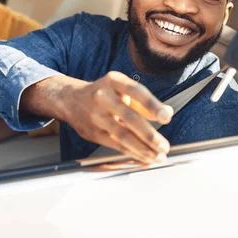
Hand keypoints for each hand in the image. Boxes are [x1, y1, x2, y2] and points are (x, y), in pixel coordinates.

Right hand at [22, 72, 173, 163]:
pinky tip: (145, 157)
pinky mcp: (93, 133)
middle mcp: (103, 96)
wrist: (71, 100)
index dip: (152, 105)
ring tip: (158, 156)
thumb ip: (144, 101)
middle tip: (164, 146)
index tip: (166, 117)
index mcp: (113, 81)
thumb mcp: (122, 88)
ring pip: (123, 135)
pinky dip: (133, 153)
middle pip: (129, 117)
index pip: (136, 92)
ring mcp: (96, 116)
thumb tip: (167, 113)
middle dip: (149, 134)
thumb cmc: (104, 93)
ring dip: (143, 149)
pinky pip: (116, 145)